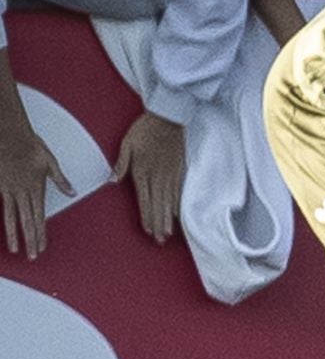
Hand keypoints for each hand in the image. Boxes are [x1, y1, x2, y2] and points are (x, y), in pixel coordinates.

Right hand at [0, 130, 74, 259]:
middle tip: (32, 256)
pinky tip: (7, 229)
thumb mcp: (50, 161)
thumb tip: (73, 192)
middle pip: (27, 222)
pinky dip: (5, 219)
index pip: (40, 217)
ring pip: (13, 218)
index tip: (42, 247)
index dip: (41, 233)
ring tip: (17, 249)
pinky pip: (3, 206)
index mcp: (37, 188)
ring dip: (16, 235)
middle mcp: (23, 193)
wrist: (8, 135)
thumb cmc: (30, 145)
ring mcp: (9, 190)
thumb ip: (60, 179)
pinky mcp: (1, 186)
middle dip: (31, 240)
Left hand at [110, 112, 185, 243]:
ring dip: (168, 219)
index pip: (145, 200)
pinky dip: (177, 205)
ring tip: (169, 233)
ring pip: (169, 202)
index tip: (149, 231)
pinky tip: (177, 215)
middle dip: (158, 224)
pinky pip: (178, 192)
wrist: (168, 118)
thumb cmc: (145, 129)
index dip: (147, 217)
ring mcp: (170, 175)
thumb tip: (112, 181)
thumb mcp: (127, 144)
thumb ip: (121, 164)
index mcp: (142, 171)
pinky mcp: (178, 171)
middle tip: (160, 240)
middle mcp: (157, 177)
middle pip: (158, 205)